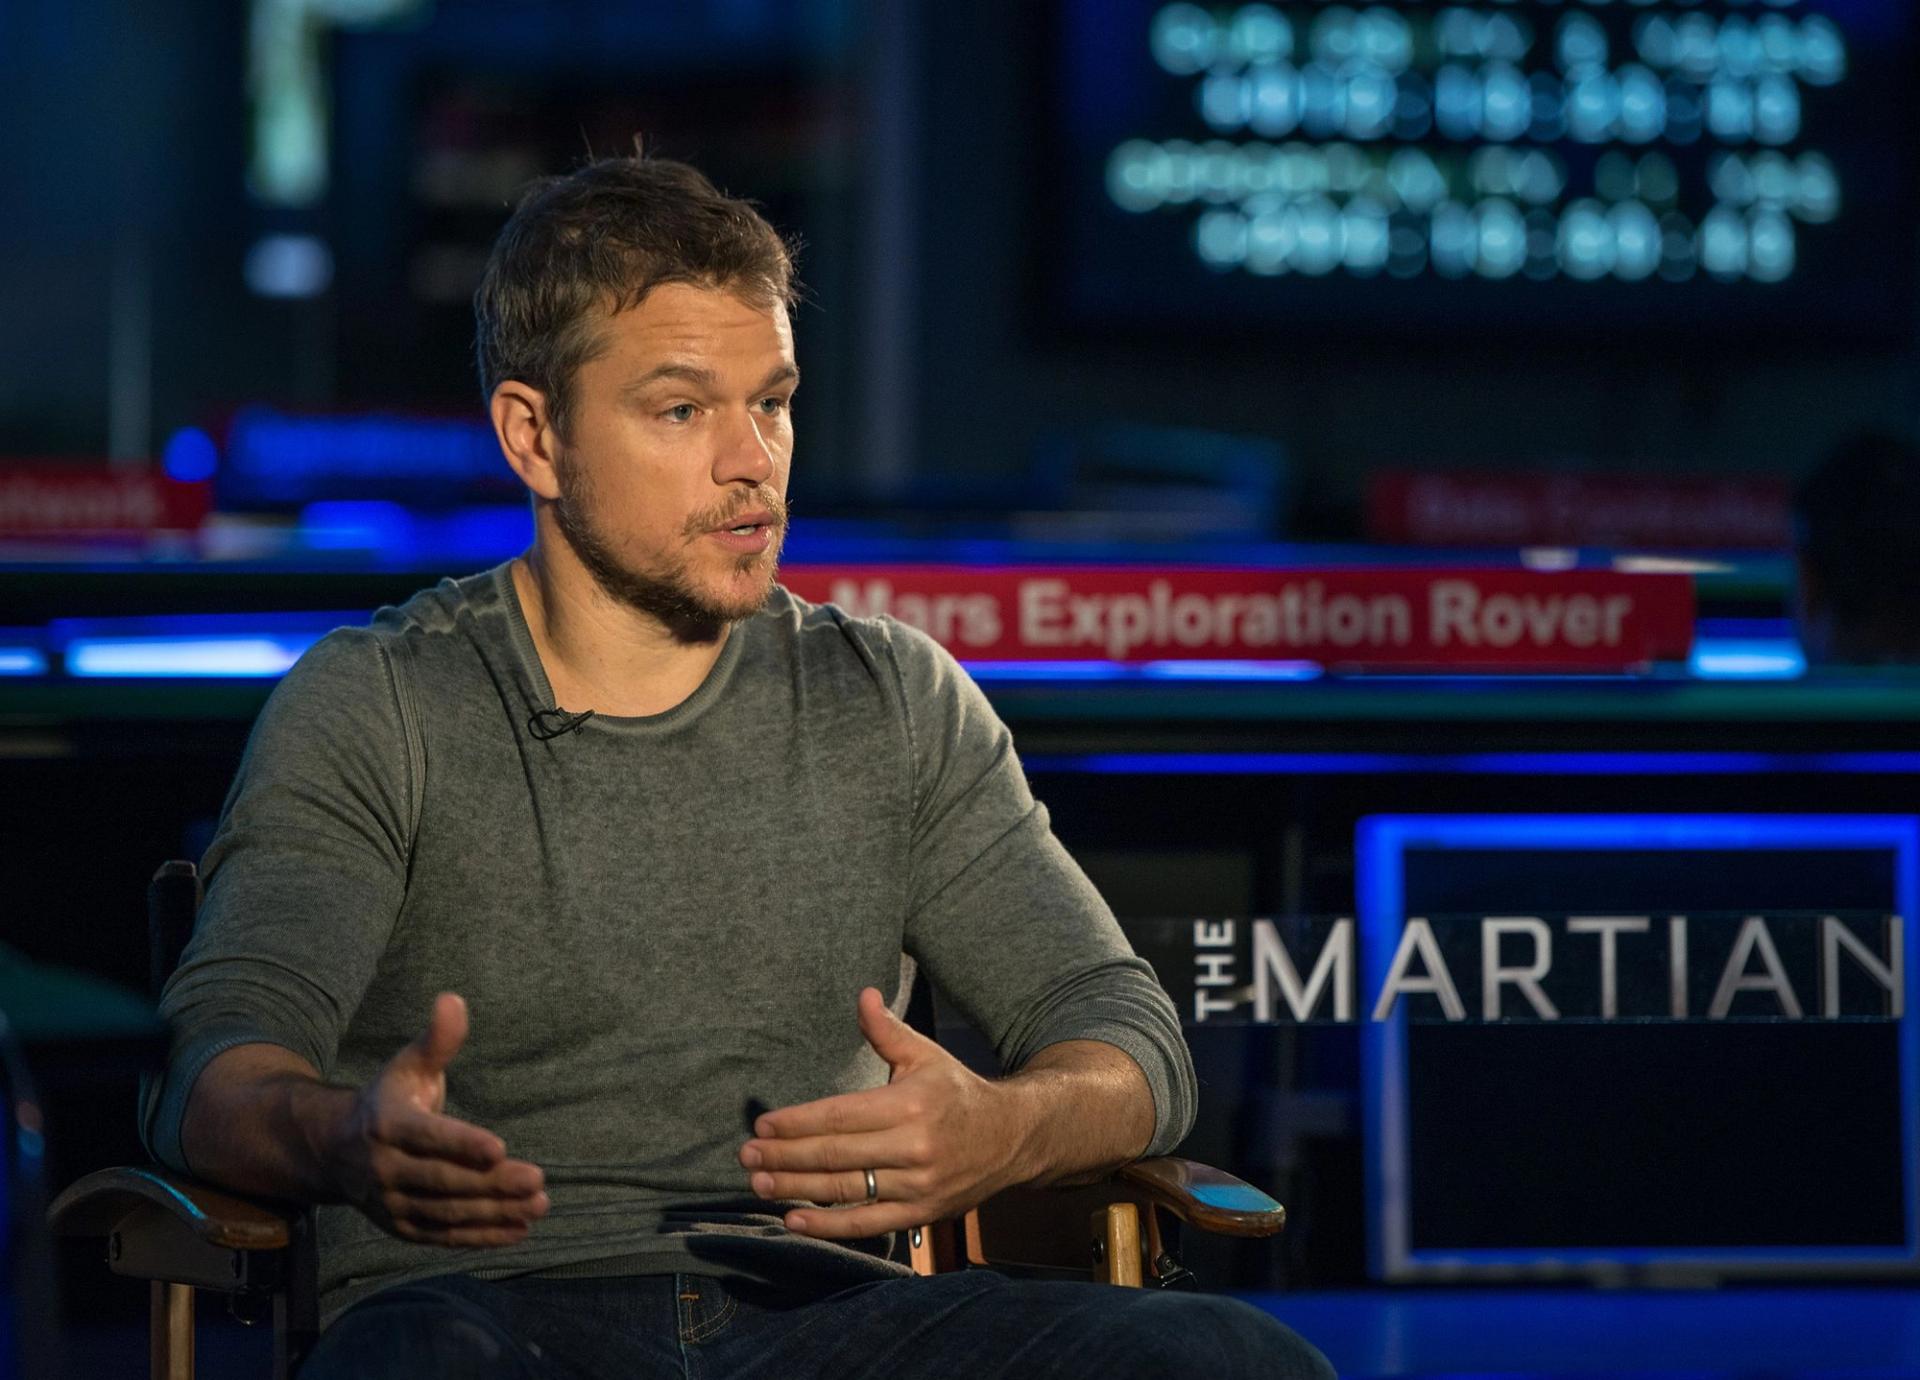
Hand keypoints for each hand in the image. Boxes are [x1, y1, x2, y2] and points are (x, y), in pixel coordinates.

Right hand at [323, 993, 548, 1246]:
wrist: (335, 1150)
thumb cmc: (390, 1099)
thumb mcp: (409, 1065)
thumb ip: (437, 1040)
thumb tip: (453, 999)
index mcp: (388, 1125)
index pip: (429, 1137)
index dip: (462, 1144)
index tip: (499, 1148)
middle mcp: (385, 1169)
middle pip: (443, 1181)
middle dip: (491, 1184)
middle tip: (537, 1182)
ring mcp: (392, 1203)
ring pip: (447, 1212)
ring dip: (494, 1214)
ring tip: (538, 1206)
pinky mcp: (402, 1227)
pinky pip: (443, 1236)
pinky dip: (480, 1237)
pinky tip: (518, 1230)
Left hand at [738, 987, 1033, 1237]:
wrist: (1011, 1138)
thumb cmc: (957, 1092)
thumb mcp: (925, 1055)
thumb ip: (887, 1031)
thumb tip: (863, 994)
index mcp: (909, 1104)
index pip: (840, 1116)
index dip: (797, 1122)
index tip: (763, 1124)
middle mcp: (912, 1148)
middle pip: (835, 1155)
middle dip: (785, 1156)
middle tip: (746, 1155)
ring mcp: (916, 1185)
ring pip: (845, 1190)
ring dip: (795, 1188)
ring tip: (758, 1183)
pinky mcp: (919, 1214)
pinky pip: (866, 1224)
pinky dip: (827, 1225)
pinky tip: (793, 1219)